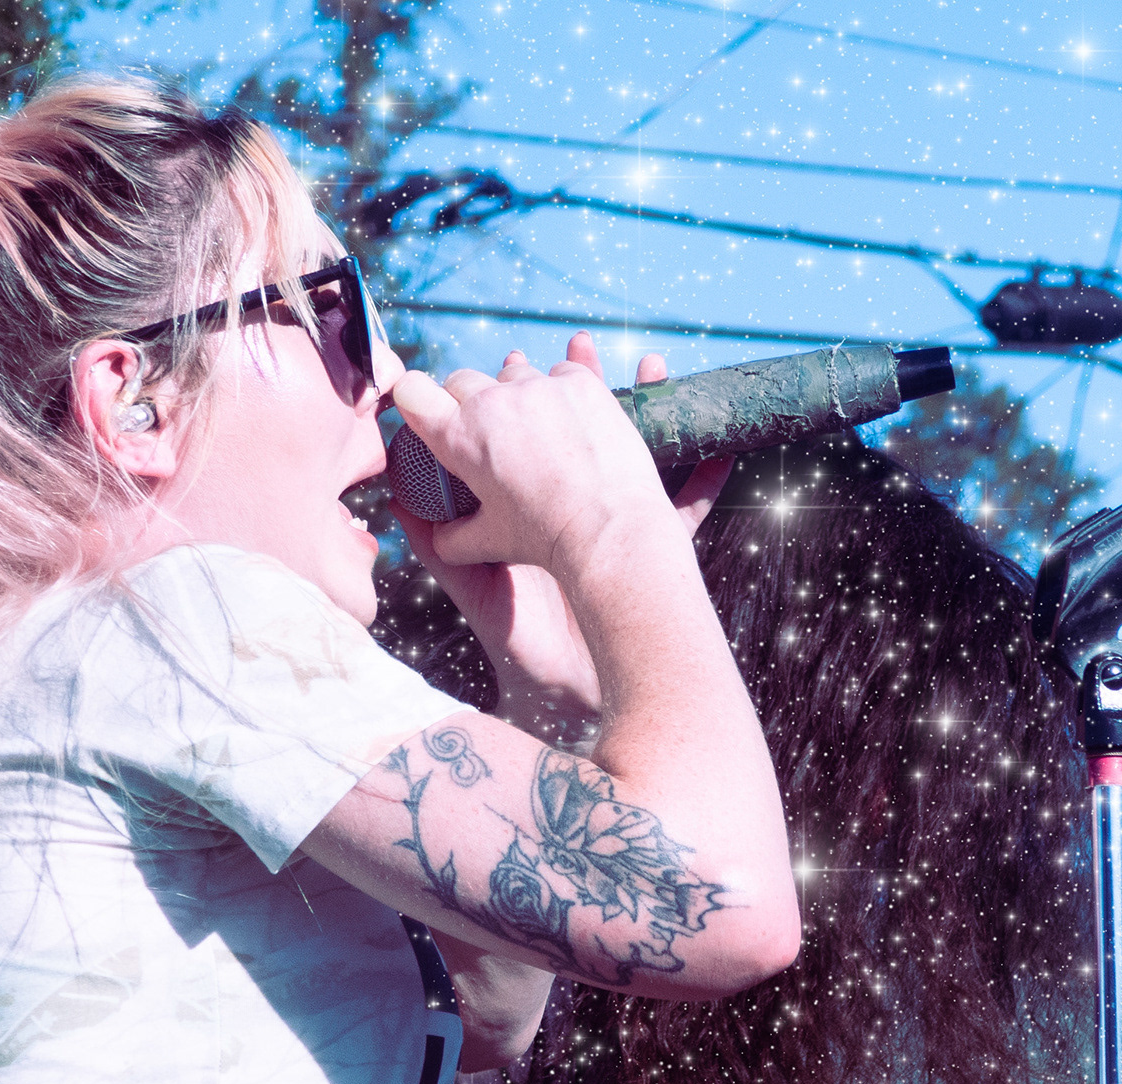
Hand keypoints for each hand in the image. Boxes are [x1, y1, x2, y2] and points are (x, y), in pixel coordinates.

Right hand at [390, 332, 673, 572]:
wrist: (608, 528)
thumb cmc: (547, 537)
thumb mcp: (489, 542)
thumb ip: (451, 538)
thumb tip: (440, 536)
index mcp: (459, 438)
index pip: (412, 392)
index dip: (415, 399)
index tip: (426, 408)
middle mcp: (493, 403)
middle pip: (461, 380)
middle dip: (468, 402)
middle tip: (490, 434)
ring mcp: (537, 387)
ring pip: (512, 373)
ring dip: (516, 394)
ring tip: (536, 430)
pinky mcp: (579, 383)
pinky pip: (559, 370)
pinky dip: (560, 390)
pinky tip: (568, 420)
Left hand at [390, 339, 732, 744]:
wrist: (568, 696)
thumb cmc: (520, 646)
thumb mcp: (475, 584)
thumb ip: (441, 542)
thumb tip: (398, 497)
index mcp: (533, 517)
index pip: (528, 449)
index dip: (521, 405)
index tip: (516, 363)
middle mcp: (575, 517)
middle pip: (583, 442)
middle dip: (584, 392)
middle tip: (581, 349)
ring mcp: (619, 530)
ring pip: (637, 458)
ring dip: (645, 412)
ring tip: (651, 367)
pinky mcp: (657, 555)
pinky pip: (689, 508)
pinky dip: (707, 476)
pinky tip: (723, 447)